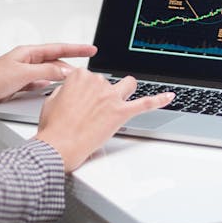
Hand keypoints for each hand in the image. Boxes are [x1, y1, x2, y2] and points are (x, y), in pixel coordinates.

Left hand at [0, 43, 95, 113]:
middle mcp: (25, 61)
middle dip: (70, 66)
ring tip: (73, 83)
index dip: (76, 49)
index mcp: (27, 53)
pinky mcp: (17, 86)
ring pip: (47, 74)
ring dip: (59, 78)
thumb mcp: (23, 75)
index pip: (58, 48)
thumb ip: (46, 73)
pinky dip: (48, 87)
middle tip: (85, 74)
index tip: (91, 50)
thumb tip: (65, 72)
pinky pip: (38, 84)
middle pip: (54, 62)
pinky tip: (53, 91)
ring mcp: (21, 74)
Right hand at [36, 70, 173, 171]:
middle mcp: (98, 82)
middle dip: (102, 96)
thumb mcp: (52, 101)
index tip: (81, 101)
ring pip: (127, 85)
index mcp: (80, 76)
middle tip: (90, 114)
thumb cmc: (54, 127)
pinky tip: (169, 96)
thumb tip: (73, 91)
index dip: (86, 91)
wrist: (59, 146)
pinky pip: (145, 104)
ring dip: (125, 91)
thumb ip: (66, 90)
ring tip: (119, 101)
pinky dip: (159, 99)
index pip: (90, 76)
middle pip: (108, 82)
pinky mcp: (121, 112)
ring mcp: (111, 97)